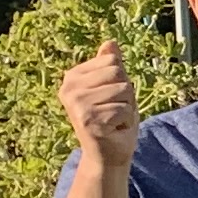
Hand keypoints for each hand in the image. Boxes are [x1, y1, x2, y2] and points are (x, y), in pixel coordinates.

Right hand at [59, 39, 138, 157]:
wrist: (107, 155)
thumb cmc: (113, 120)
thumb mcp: (114, 89)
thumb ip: (110, 66)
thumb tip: (111, 42)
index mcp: (72, 77)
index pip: (112, 61)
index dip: (121, 81)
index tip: (111, 98)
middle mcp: (69, 88)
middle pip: (119, 74)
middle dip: (126, 94)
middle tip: (114, 111)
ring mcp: (77, 104)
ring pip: (124, 91)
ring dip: (127, 109)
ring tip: (114, 120)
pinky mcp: (88, 120)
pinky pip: (125, 110)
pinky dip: (126, 122)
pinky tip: (113, 130)